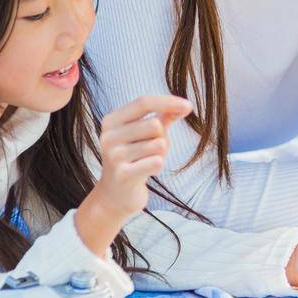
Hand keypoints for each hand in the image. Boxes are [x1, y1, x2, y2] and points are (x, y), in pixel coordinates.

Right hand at [77, 95, 190, 255]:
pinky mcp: (122, 174)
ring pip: (158, 144)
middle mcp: (108, 136)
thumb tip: (185, 106)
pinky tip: (147, 171)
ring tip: (147, 161)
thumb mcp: (146, 135)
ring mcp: (113, 156)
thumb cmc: (134, 159)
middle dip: (162, 137)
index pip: (143, 102)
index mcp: (111, 121)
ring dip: (161, 154)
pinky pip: (156, 161)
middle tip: (151, 151)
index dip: (168, 102)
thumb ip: (163, 117)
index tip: (189, 106)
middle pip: (154, 124)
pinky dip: (158, 165)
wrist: (116, 195)